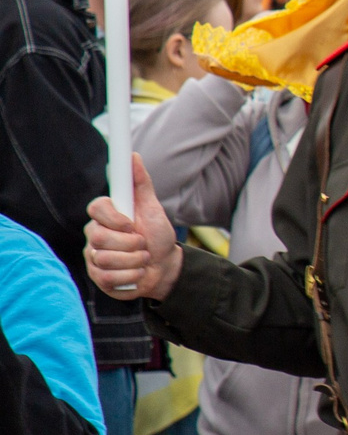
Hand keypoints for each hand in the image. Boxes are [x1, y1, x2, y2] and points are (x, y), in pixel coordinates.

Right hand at [84, 157, 182, 300]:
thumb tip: (133, 156)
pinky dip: (131, 276)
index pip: (95, 208)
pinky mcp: (98, 277)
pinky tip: (138, 272)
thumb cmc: (157, 235)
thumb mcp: (152, 208)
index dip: (115, 218)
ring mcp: (94, 256)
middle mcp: (94, 235)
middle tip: (143, 244)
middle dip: (131, 244)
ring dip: (135, 261)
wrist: (165, 267)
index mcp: (105, 216)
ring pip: (105, 259)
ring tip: (143, 258)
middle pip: (99, 237)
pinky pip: (108, 277)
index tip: (132, 224)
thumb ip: (141, 184)